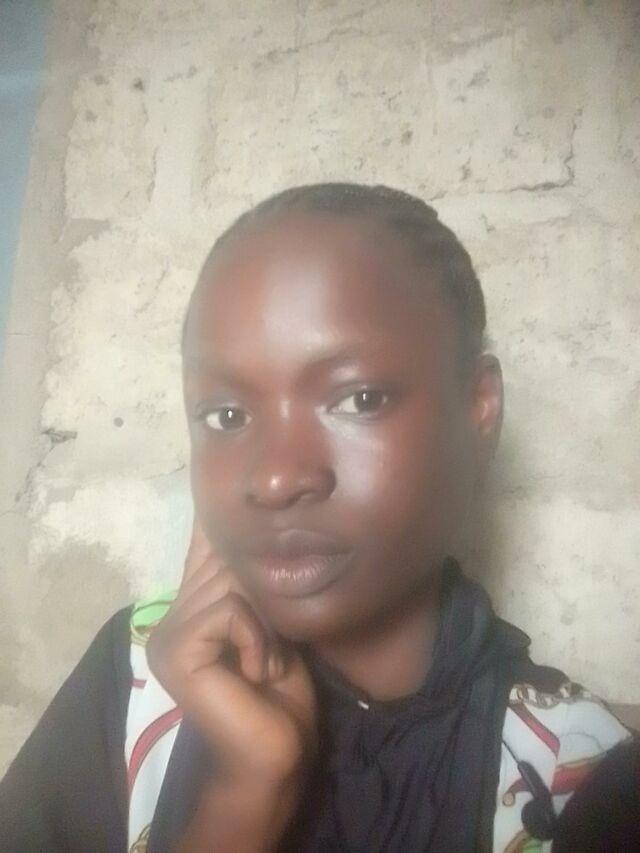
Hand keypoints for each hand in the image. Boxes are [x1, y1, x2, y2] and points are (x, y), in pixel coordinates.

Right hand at [146, 521, 316, 851]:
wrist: (276, 755)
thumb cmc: (281, 694)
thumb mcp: (271, 624)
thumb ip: (252, 585)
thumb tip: (256, 527)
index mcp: (189, 608)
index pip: (202, 543)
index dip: (219, 522)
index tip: (221, 489)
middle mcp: (170, 616)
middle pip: (227, 560)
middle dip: (263, 594)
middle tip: (271, 644)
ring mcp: (167, 635)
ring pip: (231, 583)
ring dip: (264, 623)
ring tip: (264, 662)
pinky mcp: (176, 651)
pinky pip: (228, 611)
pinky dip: (255, 638)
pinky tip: (256, 672)